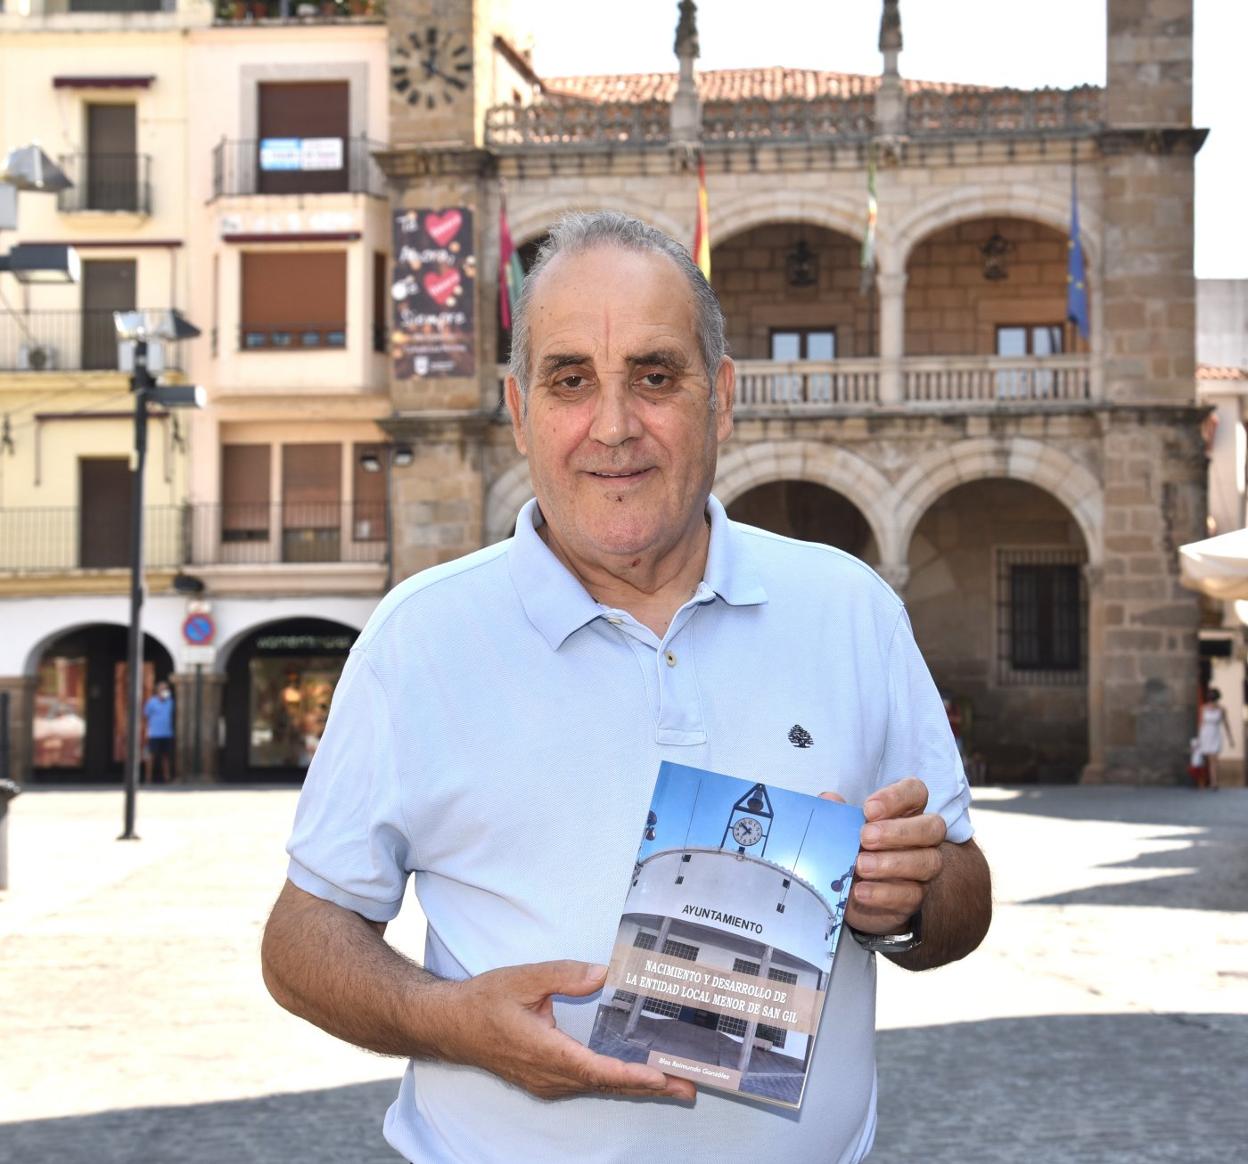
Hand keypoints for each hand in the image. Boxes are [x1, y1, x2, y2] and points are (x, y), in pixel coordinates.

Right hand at [442, 960, 696, 1101]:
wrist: (451, 1025)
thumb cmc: (485, 1001)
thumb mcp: (524, 978)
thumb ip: (566, 975)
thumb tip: (603, 973)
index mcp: (545, 1052)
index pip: (597, 1069)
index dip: (631, 1074)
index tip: (660, 1076)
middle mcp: (550, 1076)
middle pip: (607, 1085)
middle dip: (649, 1087)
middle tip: (688, 1086)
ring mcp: (548, 1082)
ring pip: (599, 1087)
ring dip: (636, 1086)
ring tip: (674, 1084)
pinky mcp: (546, 1080)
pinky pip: (588, 1084)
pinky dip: (616, 1081)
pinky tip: (635, 1075)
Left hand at [822, 777, 945, 935]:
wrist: (852, 894)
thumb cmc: (851, 849)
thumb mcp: (842, 829)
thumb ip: (838, 814)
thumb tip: (829, 800)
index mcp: (905, 811)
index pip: (916, 792)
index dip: (897, 797)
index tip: (868, 809)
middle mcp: (921, 838)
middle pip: (933, 827)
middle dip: (899, 831)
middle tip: (865, 837)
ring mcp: (922, 868)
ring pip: (928, 862)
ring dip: (892, 863)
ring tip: (861, 865)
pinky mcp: (914, 897)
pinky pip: (911, 895)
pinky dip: (884, 893)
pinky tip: (860, 891)